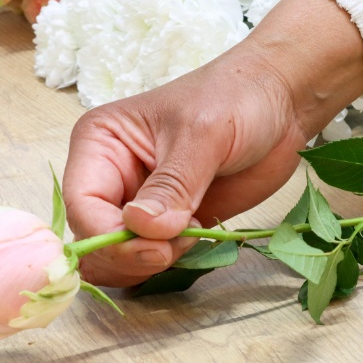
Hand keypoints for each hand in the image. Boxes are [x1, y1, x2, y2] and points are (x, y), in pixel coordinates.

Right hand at [63, 0, 362, 285]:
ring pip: (118, 257)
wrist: (280, 105)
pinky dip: (170, 263)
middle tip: (177, 246)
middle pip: (94, 239)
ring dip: (151, 262)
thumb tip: (140, 227)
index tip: (156, 248)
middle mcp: (110, 177)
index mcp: (100, 143)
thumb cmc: (236, 99)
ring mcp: (138, 203)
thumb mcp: (203, 135)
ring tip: (191, 235)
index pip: (82, 206)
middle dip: (131, 254)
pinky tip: (198, 238)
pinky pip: (151, 260)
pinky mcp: (168, 224)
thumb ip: (173, 185)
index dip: (110, 237)